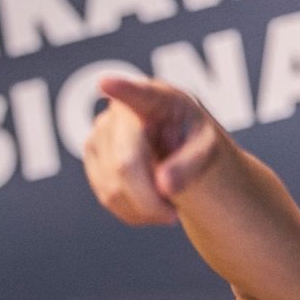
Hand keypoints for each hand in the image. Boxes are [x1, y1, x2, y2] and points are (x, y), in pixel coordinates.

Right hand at [84, 77, 220, 225]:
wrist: (177, 142)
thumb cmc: (193, 137)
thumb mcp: (208, 148)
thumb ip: (191, 164)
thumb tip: (164, 186)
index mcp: (158, 98)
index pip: (139, 94)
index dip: (121, 89)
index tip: (106, 83)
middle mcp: (121, 109)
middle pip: (125, 164)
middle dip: (149, 200)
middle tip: (172, 217)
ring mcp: (100, 130)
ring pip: (111, 187)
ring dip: (141, 209)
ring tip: (164, 208)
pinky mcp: (91, 153)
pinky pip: (105, 195)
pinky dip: (130, 211)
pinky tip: (147, 207)